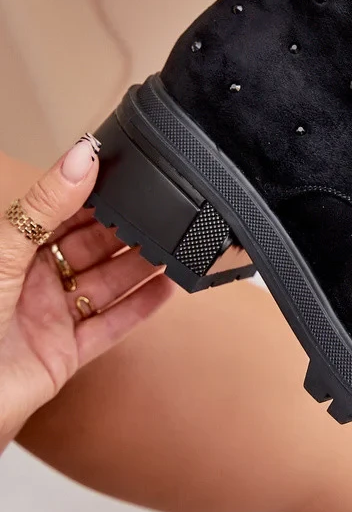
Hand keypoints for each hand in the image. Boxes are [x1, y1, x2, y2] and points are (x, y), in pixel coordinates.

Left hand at [0, 135, 173, 445]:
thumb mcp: (4, 251)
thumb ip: (45, 205)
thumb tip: (81, 156)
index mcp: (10, 250)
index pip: (61, 213)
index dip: (94, 195)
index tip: (129, 173)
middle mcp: (31, 282)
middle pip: (90, 248)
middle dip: (125, 229)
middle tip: (163, 209)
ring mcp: (50, 318)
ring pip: (106, 285)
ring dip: (140, 265)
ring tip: (175, 243)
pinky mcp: (64, 355)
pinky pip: (110, 327)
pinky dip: (140, 308)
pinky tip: (166, 288)